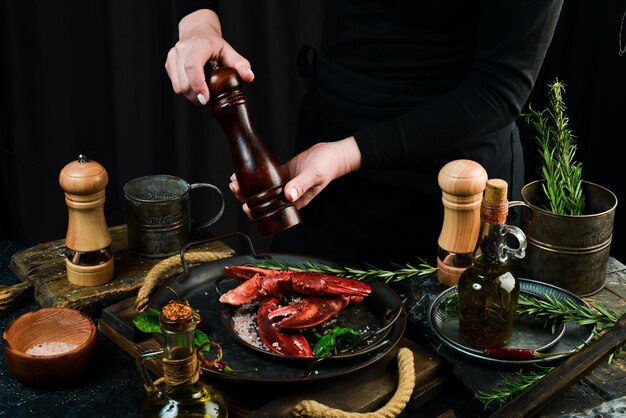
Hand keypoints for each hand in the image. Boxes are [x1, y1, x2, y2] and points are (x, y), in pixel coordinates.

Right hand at [165, 9, 253, 104]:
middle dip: (196, 96)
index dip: (198, 85)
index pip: (192, 66)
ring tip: (202, 92)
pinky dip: (185, 90)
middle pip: (184, 82)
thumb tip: (249, 77)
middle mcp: (182, 50)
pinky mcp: (169, 64)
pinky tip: (194, 85)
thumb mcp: (229, 51)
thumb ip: (240, 64)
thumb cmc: (214, 44)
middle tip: (207, 99)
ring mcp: (173, 56)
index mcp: (198, 46)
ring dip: (190, 95)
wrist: (197, 32)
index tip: (205, 99)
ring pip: (178, 86)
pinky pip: (175, 85)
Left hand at [229, 137, 361, 216]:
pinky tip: (243, 173)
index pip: (273, 212)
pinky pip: (266, 178)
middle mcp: (287, 197)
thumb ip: (302, 185)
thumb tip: (289, 195)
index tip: (246, 207)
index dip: (257, 212)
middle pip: (263, 202)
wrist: (332, 154)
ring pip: (262, 190)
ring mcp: (284, 186)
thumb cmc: (327, 167)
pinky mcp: (282, 175)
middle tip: (235, 188)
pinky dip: (254, 177)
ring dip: (248, 187)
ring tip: (235, 181)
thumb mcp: (314, 176)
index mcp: (295, 203)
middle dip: (247, 198)